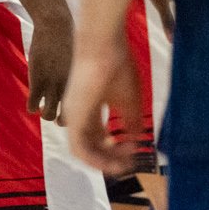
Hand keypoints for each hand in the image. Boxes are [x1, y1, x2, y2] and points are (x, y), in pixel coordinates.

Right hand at [23, 5, 73, 122]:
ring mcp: (52, 85)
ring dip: (45, 114)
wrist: (56, 25)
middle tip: (57, 112)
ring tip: (42, 107)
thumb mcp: (80, 62)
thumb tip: (82, 88)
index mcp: (83, 85)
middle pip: (67, 119)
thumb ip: (81, 77)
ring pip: (48, 115)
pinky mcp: (37, 80)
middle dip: (61, 119)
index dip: (80, 117)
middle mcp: (69, 88)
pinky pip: (33, 104)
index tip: (74, 112)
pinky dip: (32, 107)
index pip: (84, 113)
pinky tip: (33, 102)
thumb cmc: (70, 40)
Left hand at [62, 29, 140, 177]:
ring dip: (104, 161)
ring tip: (123, 165)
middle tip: (130, 162)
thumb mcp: (130, 98)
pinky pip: (78, 148)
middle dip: (111, 157)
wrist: (103, 44)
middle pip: (91, 145)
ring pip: (83, 150)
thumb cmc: (117, 64)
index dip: (115, 147)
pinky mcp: (73, 116)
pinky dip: (95, 159)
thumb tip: (136, 141)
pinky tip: (112, 163)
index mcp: (90, 106)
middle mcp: (78, 112)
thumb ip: (131, 121)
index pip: (98, 135)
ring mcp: (73, 114)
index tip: (133, 150)